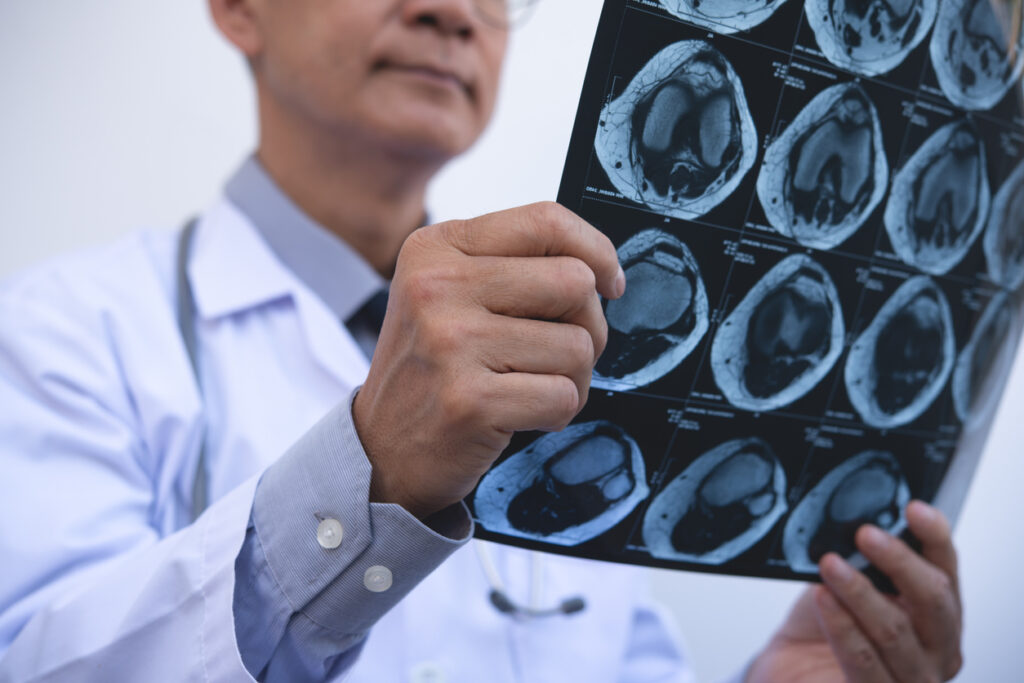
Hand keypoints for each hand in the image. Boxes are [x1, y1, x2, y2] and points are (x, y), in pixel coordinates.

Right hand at [353, 202, 624, 518]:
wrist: (381, 449)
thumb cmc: (433, 368)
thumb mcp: (449, 295)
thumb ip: (512, 266)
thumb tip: (602, 268)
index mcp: (436, 248)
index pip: (545, 220)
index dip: (596, 250)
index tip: (609, 282)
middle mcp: (437, 287)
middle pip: (574, 282)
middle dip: (588, 324)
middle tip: (560, 352)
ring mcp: (450, 343)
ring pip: (578, 345)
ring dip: (573, 377)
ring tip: (530, 388)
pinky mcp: (469, 400)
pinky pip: (564, 396)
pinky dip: (556, 413)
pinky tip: (519, 416)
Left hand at [747, 501, 962, 681]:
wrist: (793, 667)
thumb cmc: (825, 623)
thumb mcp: (844, 581)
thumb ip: (858, 559)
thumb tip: (851, 524)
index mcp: (936, 612)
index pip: (945, 567)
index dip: (934, 536)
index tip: (913, 509)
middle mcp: (937, 648)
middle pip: (933, 600)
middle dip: (899, 562)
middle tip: (864, 533)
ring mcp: (913, 677)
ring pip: (895, 630)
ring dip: (860, 592)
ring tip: (831, 564)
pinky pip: (864, 659)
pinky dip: (842, 626)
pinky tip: (824, 600)